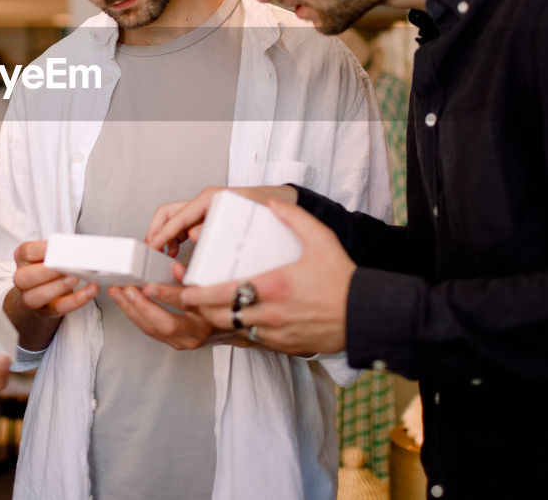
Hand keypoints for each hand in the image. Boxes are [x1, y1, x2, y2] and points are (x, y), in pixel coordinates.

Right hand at [10, 240, 98, 318]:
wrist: (42, 295)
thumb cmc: (49, 270)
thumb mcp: (49, 257)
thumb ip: (59, 252)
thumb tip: (78, 249)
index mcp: (23, 260)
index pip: (26, 252)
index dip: (42, 248)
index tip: (58, 246)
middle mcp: (22, 280)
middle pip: (24, 277)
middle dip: (46, 271)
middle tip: (66, 265)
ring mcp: (30, 298)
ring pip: (38, 295)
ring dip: (59, 287)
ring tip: (76, 279)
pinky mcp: (45, 311)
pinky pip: (58, 308)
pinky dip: (75, 300)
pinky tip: (89, 291)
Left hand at [108, 281, 232, 349]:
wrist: (232, 331)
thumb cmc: (222, 305)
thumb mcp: (214, 288)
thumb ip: (193, 279)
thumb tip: (175, 268)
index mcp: (208, 317)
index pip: (185, 306)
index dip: (166, 295)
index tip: (149, 286)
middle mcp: (195, 334)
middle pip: (164, 324)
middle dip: (141, 306)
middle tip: (125, 289)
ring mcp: (183, 342)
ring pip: (152, 329)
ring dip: (131, 310)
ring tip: (117, 293)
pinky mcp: (173, 343)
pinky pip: (150, 330)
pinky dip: (135, 316)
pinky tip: (124, 303)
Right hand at [145, 184, 297, 256]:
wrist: (284, 204)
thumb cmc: (266, 210)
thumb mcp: (244, 220)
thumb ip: (217, 229)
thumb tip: (192, 235)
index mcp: (210, 198)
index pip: (177, 216)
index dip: (162, 233)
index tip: (152, 248)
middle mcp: (205, 201)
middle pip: (168, 213)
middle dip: (156, 231)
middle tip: (152, 252)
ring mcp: (205, 208)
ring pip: (174, 219)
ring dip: (165, 235)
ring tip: (166, 256)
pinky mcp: (208, 216)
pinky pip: (184, 224)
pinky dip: (176, 237)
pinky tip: (178, 251)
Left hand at [181, 199, 354, 354]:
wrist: (365, 315)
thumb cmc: (342, 279)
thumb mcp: (321, 239)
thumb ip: (294, 217)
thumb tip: (271, 202)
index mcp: (273, 286)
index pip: (222, 294)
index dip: (196, 294)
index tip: (182, 288)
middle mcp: (269, 313)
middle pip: (218, 317)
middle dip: (197, 310)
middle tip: (184, 300)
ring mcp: (276, 333)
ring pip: (232, 331)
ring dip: (216, 321)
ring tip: (204, 308)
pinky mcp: (283, 346)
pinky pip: (252, 340)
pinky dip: (239, 331)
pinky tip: (235, 320)